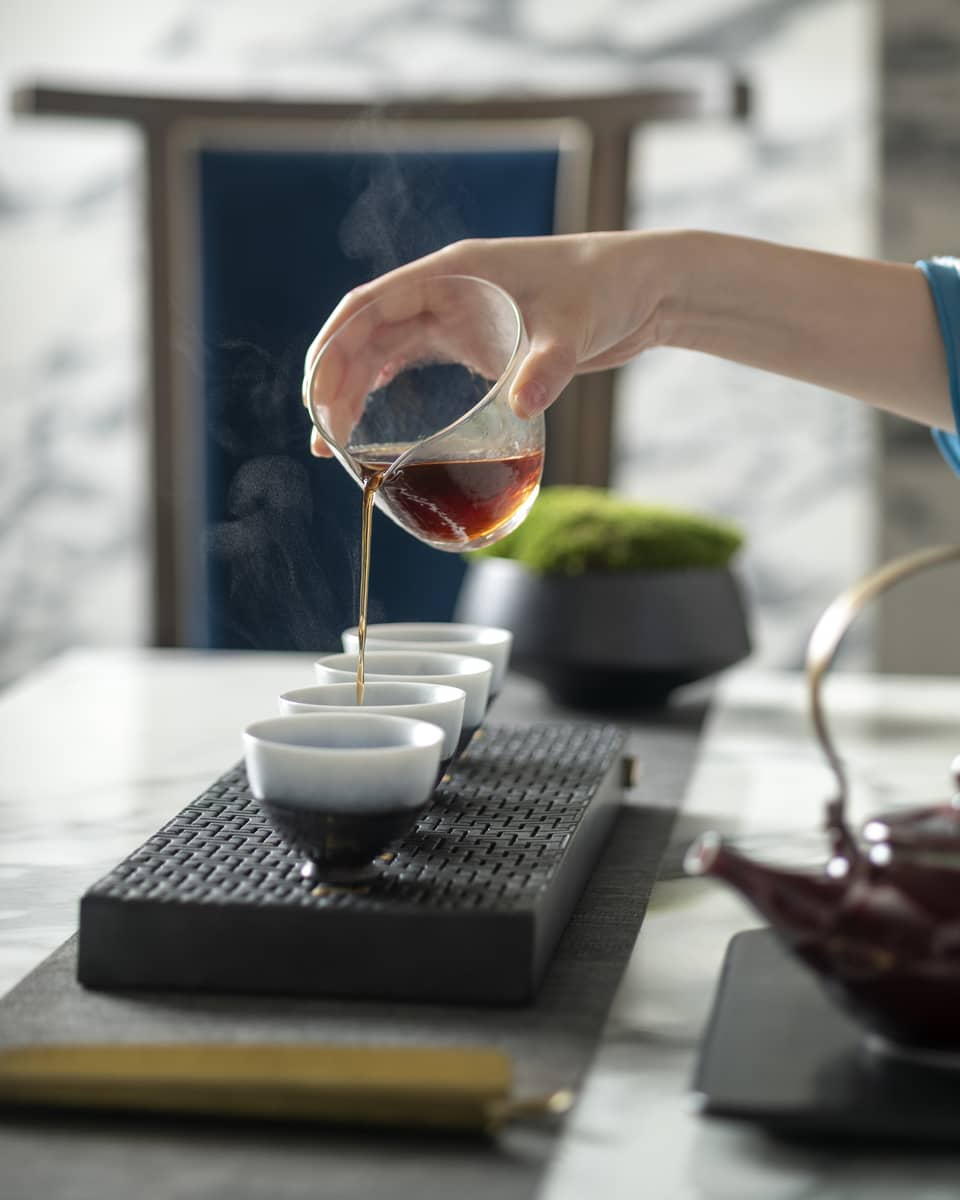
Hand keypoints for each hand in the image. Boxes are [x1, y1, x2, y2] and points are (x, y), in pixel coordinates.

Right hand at [302, 232, 669, 456]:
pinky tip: (368, 418)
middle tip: (322, 437)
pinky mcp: (472, 337)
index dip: (333, 349)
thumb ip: (547, 366)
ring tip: (333, 438)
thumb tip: (522, 407)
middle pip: (365, 331)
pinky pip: (411, 358)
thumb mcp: (573, 328)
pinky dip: (382, 385)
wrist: (639, 289)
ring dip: (352, 387)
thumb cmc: (604, 290)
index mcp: (452, 274)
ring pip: (383, 347)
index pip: (369, 306)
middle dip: (333, 379)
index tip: (318, 397)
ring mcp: (456, 313)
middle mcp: (444, 290)